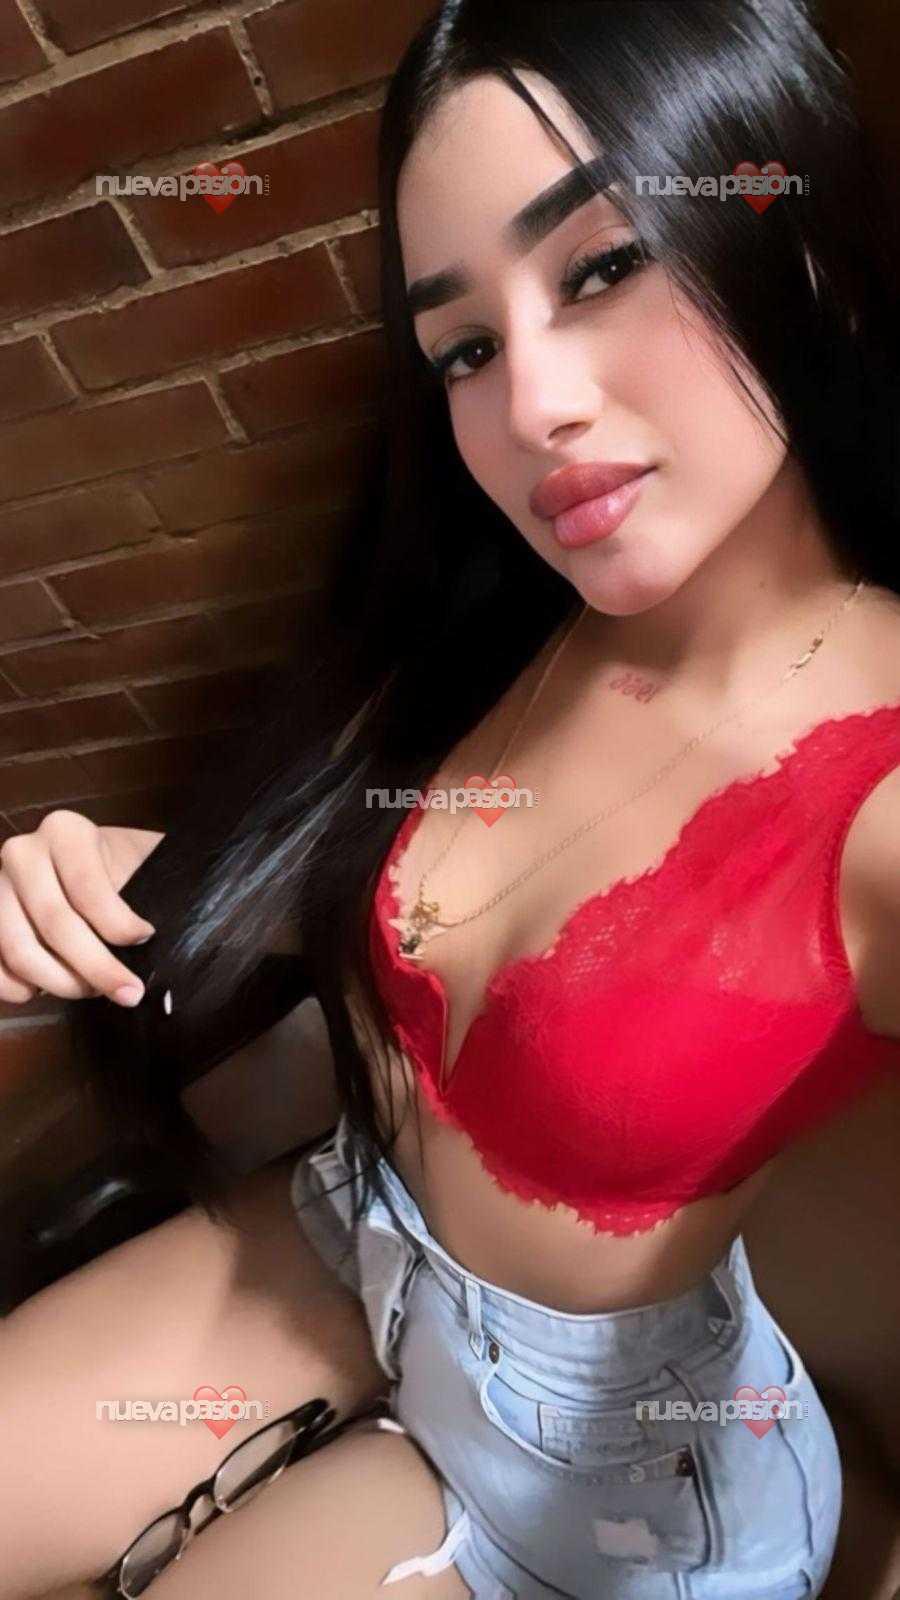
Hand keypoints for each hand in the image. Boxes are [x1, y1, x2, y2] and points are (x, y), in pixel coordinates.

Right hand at [0, 812, 163, 1007]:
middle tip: (130, 993)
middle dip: (97, 968)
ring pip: (20, 950)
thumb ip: (157, 884)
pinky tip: (44, 992)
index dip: (117, 924)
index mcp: (65, 831)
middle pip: (55, 924)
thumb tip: (175, 933)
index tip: (145, 939)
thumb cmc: (125, 867)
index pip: (88, 888)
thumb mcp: (145, 859)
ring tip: (94, 992)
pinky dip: (18, 988)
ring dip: (61, 983)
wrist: (92, 866)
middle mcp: (22, 853)